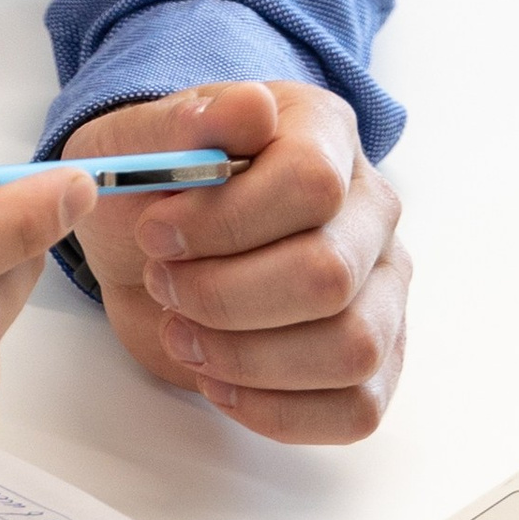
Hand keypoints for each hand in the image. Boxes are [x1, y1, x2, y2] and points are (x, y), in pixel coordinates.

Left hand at [63, 82, 408, 443]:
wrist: (150, 242)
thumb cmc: (151, 184)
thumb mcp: (135, 140)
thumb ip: (183, 124)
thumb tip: (251, 109)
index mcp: (323, 133)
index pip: (311, 183)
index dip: (226, 222)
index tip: (154, 234)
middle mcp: (370, 208)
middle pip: (329, 275)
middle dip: (225, 297)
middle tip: (163, 285)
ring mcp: (383, 287)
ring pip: (353, 348)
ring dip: (249, 357)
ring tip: (184, 335)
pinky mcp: (375, 358)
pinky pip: (357, 407)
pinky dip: (278, 410)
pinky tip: (219, 380)